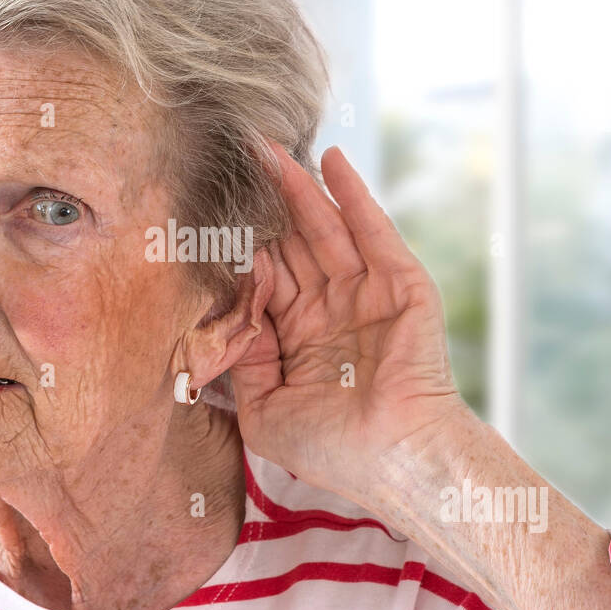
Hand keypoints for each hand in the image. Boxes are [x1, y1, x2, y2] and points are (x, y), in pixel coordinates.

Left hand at [228, 140, 468, 508]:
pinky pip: (373, 231)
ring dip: (299, 188)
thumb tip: (224, 311)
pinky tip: (331, 160)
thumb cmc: (333, 450)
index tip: (209, 207)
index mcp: (299, 337)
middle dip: (265, 203)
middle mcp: (331, 308)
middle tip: (237, 156)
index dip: (241, 243)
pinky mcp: (401, 284)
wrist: (396, 461)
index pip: (265, 277)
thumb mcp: (264, 409)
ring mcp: (367, 293)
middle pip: (292, 243)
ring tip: (270, 148)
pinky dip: (353, 195)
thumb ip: (243, 360)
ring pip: (325, 230)